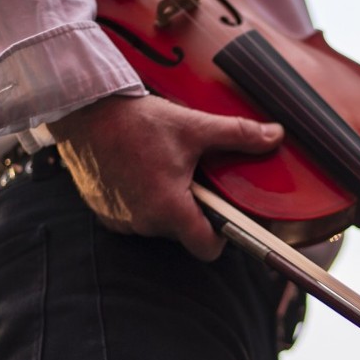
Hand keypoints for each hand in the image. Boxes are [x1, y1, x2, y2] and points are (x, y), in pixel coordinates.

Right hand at [49, 93, 283, 260]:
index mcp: (169, 208)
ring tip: (163, 169)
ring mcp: (119, 219)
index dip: (222, 236)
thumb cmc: (137, 121)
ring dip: (165, 204)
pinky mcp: (102, 212)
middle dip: (193, 208)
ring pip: (157, 224)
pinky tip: (139, 171)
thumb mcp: (194, 127)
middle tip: (193, 175)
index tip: (225, 216)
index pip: (206, 249)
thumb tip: (275, 135)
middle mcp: (143, 222)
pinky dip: (140, 200)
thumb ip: (238, 135)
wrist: (84, 110)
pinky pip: (132, 216)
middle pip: (183, 232)